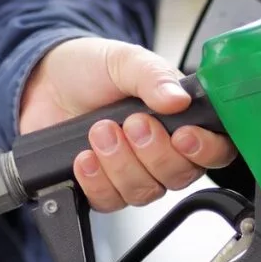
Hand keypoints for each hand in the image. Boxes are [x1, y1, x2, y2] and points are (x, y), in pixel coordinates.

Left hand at [19, 37, 234, 210]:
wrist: (43, 83)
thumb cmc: (90, 70)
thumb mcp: (124, 60)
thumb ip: (153, 76)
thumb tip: (177, 99)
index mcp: (183, 120)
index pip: (216, 150)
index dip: (205, 150)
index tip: (183, 135)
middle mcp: (164, 152)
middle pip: (180, 176)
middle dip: (154, 152)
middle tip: (132, 123)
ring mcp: (135, 173)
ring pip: (146, 191)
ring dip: (121, 163)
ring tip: (100, 131)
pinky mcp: (104, 188)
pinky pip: (111, 201)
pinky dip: (96, 180)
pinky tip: (84, 158)